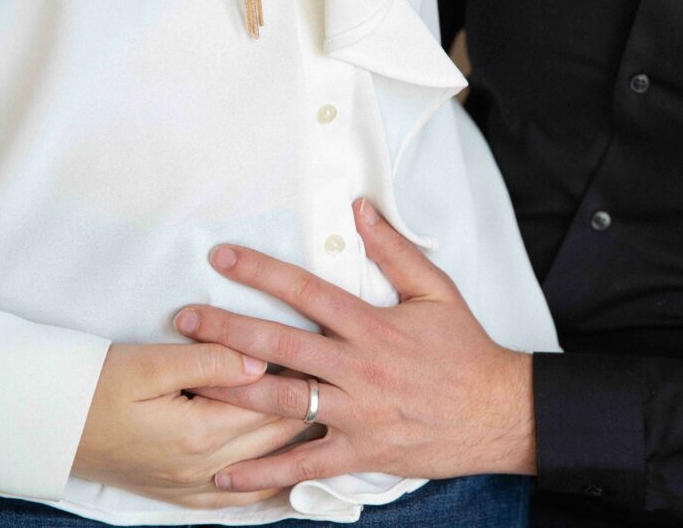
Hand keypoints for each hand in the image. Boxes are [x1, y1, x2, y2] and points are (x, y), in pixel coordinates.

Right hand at [72, 343, 311, 507]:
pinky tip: (288, 470)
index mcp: (200, 431)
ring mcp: (192, 485)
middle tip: (332, 378)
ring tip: (324, 413)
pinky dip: (269, 481)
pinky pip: (240, 496)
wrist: (52, 423)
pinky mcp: (181, 494)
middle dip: (307, 405)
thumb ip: (210, 360)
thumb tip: (259, 359)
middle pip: (277, 436)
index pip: (272, 402)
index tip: (323, 353)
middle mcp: (204, 466)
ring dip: (295, 441)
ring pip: (266, 466)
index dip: (301, 375)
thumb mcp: (150, 363)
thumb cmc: (98, 385)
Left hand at [174, 199, 535, 492]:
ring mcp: (357, 413)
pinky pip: (304, 464)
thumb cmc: (466, 350)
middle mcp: (358, 368)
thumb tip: (359, 210)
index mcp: (373, 326)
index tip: (223, 257)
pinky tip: (223, 473)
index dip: (262, 271)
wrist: (498, 411)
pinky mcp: (360, 451)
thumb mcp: (437, 290)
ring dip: (230, 390)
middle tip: (184, 318)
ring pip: (281, 401)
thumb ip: (394, 250)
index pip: (308, 292)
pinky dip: (263, 471)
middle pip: (280, 344)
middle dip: (226, 329)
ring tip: (188, 380)